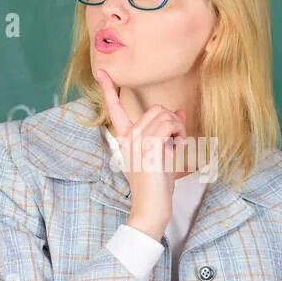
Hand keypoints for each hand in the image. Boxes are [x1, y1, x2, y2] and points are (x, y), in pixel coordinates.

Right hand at [95, 67, 186, 240]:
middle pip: (155, 108)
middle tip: (177, 140)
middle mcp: (128, 138)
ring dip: (178, 128)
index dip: (107, 89)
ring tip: (177, 146)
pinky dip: (180, 133)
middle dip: (173, 121)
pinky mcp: (149, 148)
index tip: (101, 71)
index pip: (114, 109)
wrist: (150, 209)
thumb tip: (180, 110)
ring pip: (164, 114)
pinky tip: (178, 148)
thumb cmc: (157, 186)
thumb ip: (168, 132)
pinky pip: (169, 124)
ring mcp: (137, 142)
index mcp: (126, 139)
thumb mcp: (163, 155)